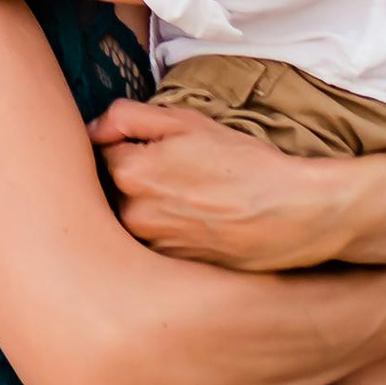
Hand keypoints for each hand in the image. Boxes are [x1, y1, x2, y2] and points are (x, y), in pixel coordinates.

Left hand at [90, 98, 357, 269]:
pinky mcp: (170, 268)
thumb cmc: (243, 162)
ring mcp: (151, 246)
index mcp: (130, 173)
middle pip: (111, 186)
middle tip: (175, 172)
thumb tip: (91, 129)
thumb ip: (127, 116)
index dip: (127, 142)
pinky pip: (151, 243)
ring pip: (130, 215)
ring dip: (146, 205)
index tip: (153, 145)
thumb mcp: (186, 121)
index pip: (101, 150)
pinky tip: (195, 221)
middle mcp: (132, 214)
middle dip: (132, 175)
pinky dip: (164, 231)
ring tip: (189, 197)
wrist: (293, 214)